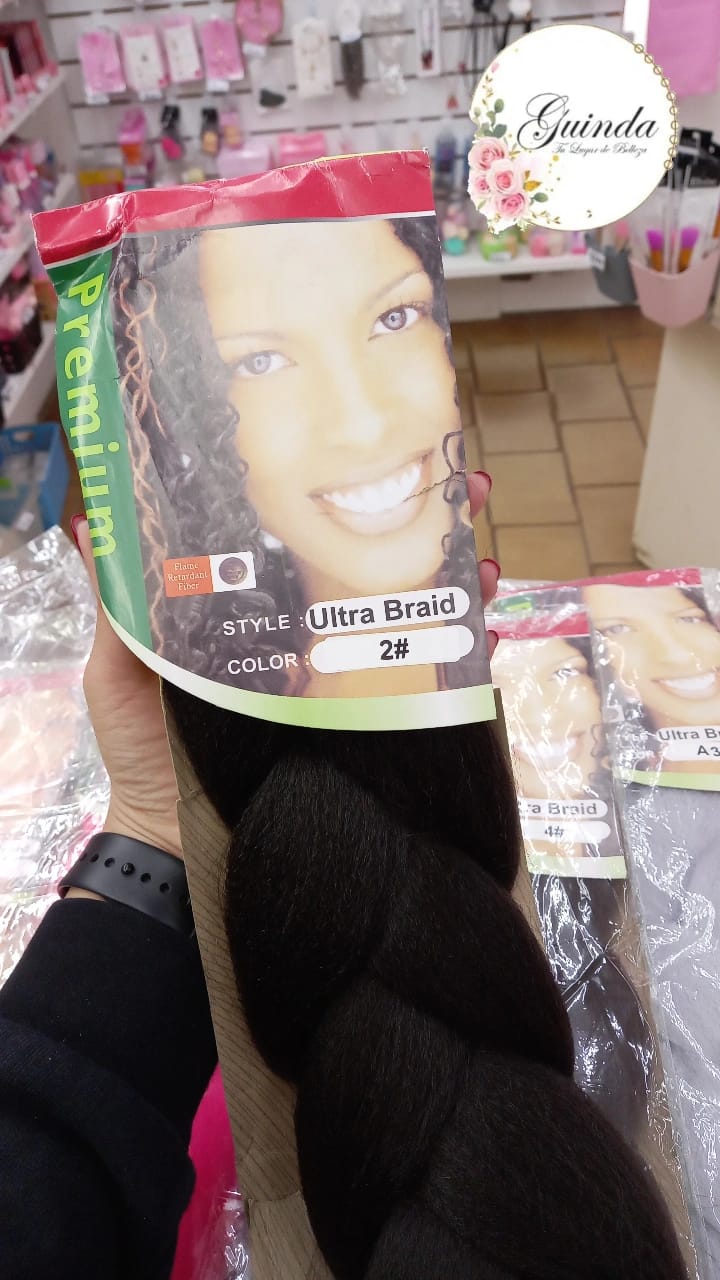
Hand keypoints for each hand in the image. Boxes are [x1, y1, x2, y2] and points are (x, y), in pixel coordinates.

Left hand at [70, 467, 497, 863]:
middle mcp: (313, 636)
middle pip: (379, 567)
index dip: (350, 500)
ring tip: (482, 557)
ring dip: (458, 580)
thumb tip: (90, 523)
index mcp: (262, 610)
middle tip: (468, 489)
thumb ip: (119, 606)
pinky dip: (463, 656)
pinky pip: (427, 687)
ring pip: (415, 616)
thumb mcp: (121, 670)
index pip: (314, 541)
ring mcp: (345, 681)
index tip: (381, 461)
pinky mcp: (369, 727)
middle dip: (431, 523)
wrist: (171, 837)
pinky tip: (481, 630)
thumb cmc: (144, 750)